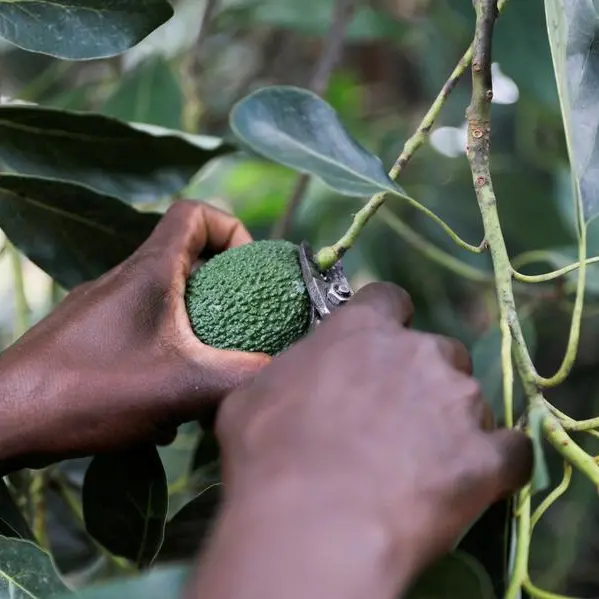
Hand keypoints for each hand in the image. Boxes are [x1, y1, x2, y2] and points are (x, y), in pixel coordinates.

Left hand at [0, 201, 269, 470]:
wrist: (2, 418)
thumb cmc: (90, 390)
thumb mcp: (181, 386)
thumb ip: (239, 377)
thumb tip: (279, 372)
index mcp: (150, 271)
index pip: (195, 214)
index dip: (230, 230)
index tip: (247, 270)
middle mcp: (125, 280)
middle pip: (186, 260)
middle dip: (221, 294)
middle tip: (238, 330)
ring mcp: (104, 309)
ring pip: (166, 303)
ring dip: (194, 332)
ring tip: (204, 375)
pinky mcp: (91, 338)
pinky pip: (143, 333)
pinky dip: (165, 357)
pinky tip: (164, 405)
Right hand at [215, 283, 531, 586]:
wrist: (314, 524)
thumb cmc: (270, 454)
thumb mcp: (252, 398)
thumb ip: (285, 374)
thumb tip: (288, 379)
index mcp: (363, 330)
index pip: (389, 299)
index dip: (386, 321)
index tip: (378, 345)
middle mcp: (420, 352)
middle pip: (438, 350)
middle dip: (422, 377)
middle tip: (394, 418)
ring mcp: (459, 402)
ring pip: (470, 399)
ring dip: (452, 421)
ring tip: (423, 462)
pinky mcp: (488, 457)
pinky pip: (510, 451)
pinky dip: (497, 461)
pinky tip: (475, 479)